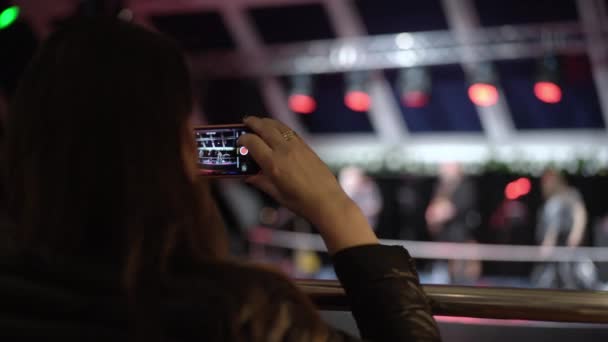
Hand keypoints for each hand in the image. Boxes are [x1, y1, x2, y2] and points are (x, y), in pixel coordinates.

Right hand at [238, 117, 377, 252]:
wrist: (327, 201)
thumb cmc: (302, 202)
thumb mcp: (276, 194)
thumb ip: (261, 182)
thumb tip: (249, 176)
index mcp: (273, 164)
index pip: (252, 142)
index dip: (243, 139)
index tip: (239, 141)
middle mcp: (284, 151)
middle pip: (265, 128)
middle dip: (253, 122)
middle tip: (246, 121)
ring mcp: (296, 147)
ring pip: (278, 126)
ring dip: (267, 121)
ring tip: (259, 121)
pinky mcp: (306, 147)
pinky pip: (290, 131)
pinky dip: (280, 127)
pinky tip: (277, 129)